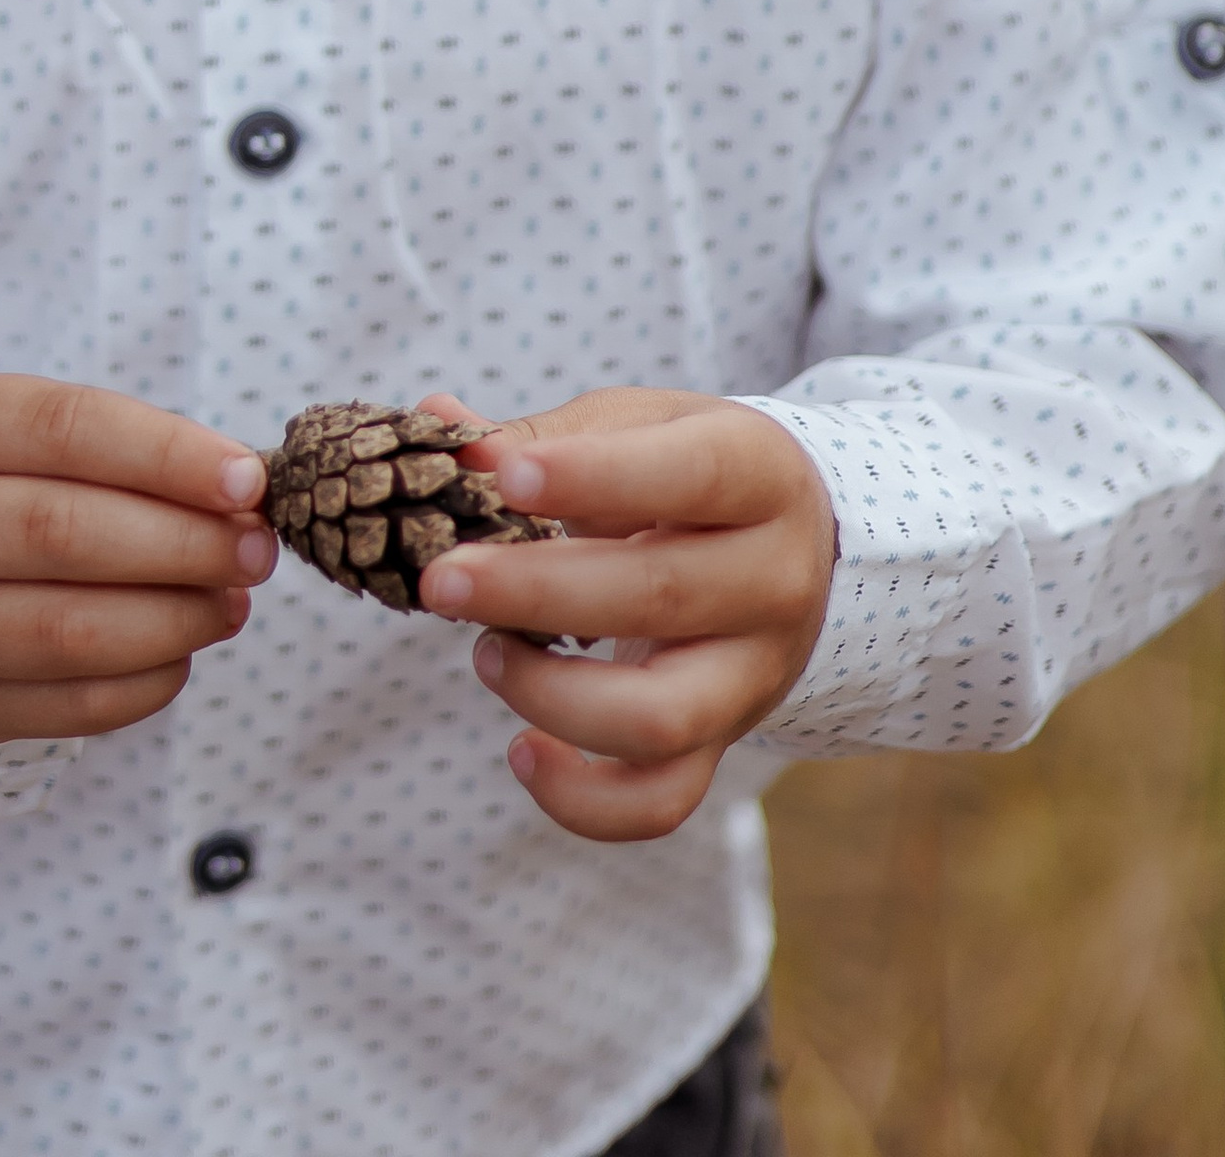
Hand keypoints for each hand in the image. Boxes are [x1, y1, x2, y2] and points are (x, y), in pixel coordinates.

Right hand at [0, 371, 273, 744]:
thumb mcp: (27, 437)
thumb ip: (123, 453)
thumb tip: (240, 494)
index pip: (61, 428)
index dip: (165, 454)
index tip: (247, 480)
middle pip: (61, 531)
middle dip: (182, 542)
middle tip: (256, 549)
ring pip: (67, 630)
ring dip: (175, 618)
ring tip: (230, 601)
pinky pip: (68, 705)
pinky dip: (147, 681)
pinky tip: (181, 652)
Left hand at [412, 384, 835, 841]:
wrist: (785, 542)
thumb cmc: (680, 468)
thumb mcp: (633, 426)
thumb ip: (539, 436)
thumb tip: (439, 422)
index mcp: (759, 475)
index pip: (691, 475)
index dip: (594, 476)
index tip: (504, 478)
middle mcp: (773, 581)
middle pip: (660, 598)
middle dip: (534, 592)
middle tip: (442, 578)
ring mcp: (752, 675)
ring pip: (661, 717)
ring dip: (550, 694)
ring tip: (485, 650)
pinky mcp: (722, 742)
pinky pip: (661, 800)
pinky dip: (583, 800)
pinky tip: (521, 749)